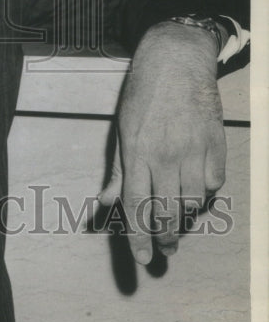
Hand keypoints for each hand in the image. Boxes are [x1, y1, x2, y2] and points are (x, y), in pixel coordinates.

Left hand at [98, 21, 225, 264]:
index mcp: (137, 150)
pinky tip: (195, 193)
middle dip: (164, 237)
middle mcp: (165, 154)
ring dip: (184, 217)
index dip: (139, 236)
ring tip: (177, 223)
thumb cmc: (142, 95)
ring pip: (192, 201)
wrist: (177, 62)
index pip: (136, 204)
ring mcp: (193, 149)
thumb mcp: (122, 128)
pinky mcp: (215, 144)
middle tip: (164, 249)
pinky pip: (213, 183)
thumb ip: (117, 169)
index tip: (143, 259)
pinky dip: (204, 194)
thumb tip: (106, 203)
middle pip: (166, 210)